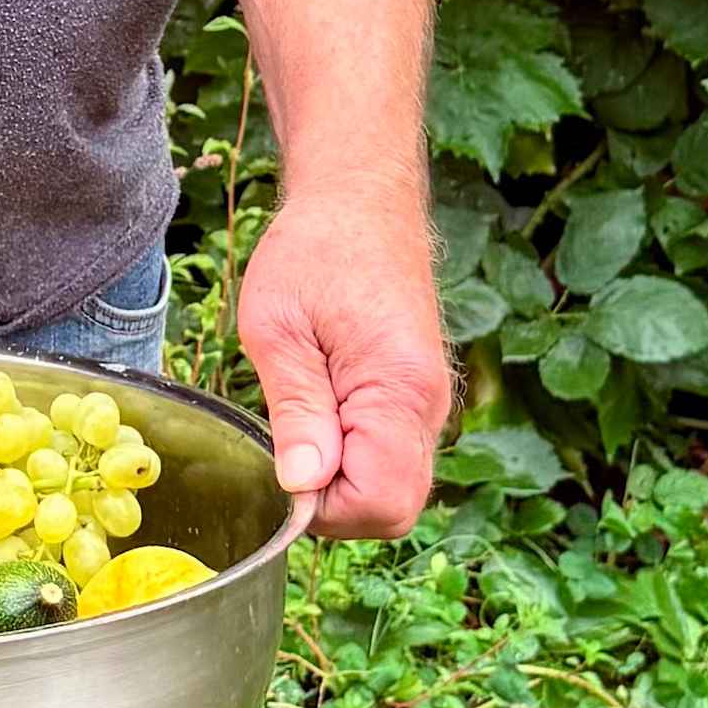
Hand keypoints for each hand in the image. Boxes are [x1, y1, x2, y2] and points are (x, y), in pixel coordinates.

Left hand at [235, 192, 453, 537]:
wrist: (361, 199)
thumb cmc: (314, 250)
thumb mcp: (279, 326)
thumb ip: (296, 410)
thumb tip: (301, 486)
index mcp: (400, 390)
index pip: (379, 501)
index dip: (322, 507)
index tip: (281, 468)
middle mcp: (429, 406)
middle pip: (392, 508)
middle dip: (333, 503)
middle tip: (286, 448)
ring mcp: (428, 404)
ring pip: (394, 489)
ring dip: (341, 481)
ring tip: (300, 423)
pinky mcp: (417, 398)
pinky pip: (392, 459)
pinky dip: (354, 459)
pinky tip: (319, 417)